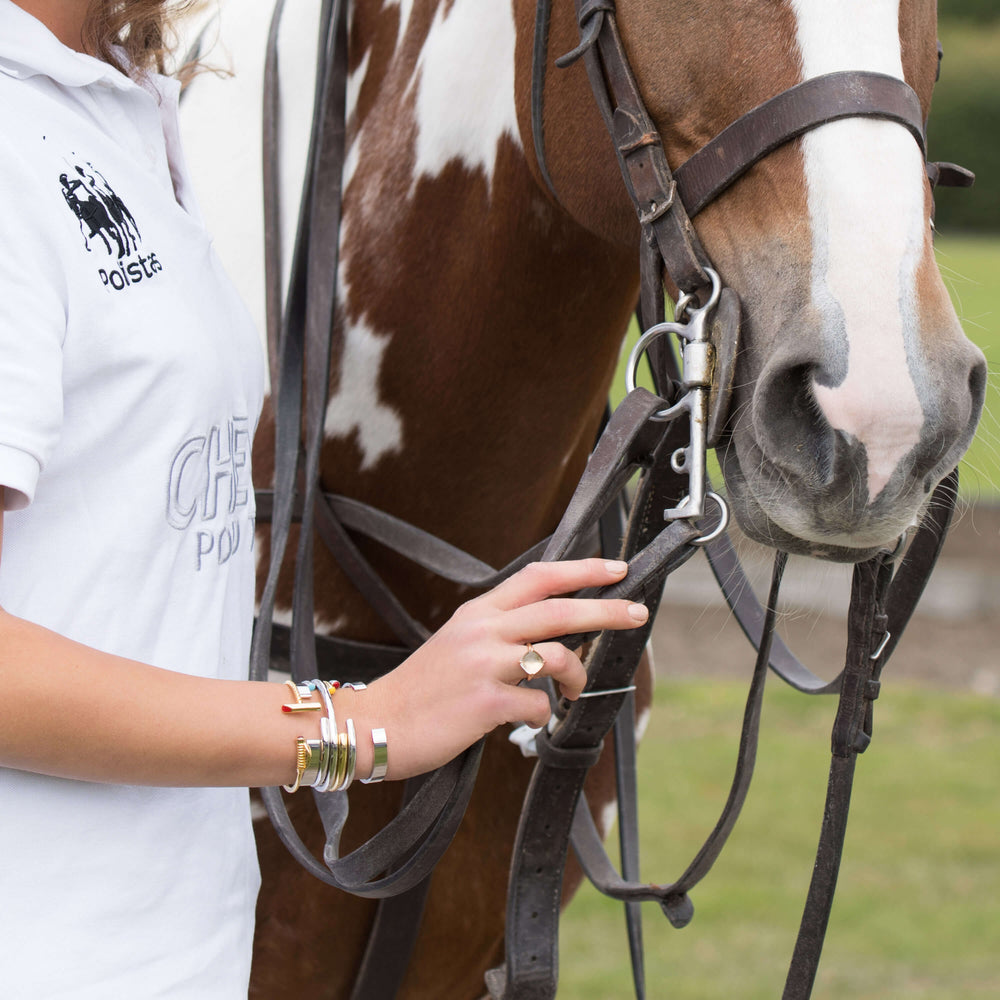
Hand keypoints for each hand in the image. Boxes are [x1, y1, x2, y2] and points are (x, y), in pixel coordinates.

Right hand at [350, 559, 647, 779]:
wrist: (376, 723)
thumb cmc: (423, 689)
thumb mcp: (457, 642)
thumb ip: (498, 631)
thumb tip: (550, 634)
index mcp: (478, 612)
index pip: (538, 577)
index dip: (581, 569)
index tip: (616, 567)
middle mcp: (483, 630)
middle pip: (560, 609)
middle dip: (606, 609)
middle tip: (637, 612)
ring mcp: (484, 665)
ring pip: (558, 656)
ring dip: (576, 677)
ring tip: (571, 691)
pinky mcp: (485, 703)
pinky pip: (538, 705)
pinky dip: (542, 715)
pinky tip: (525, 722)